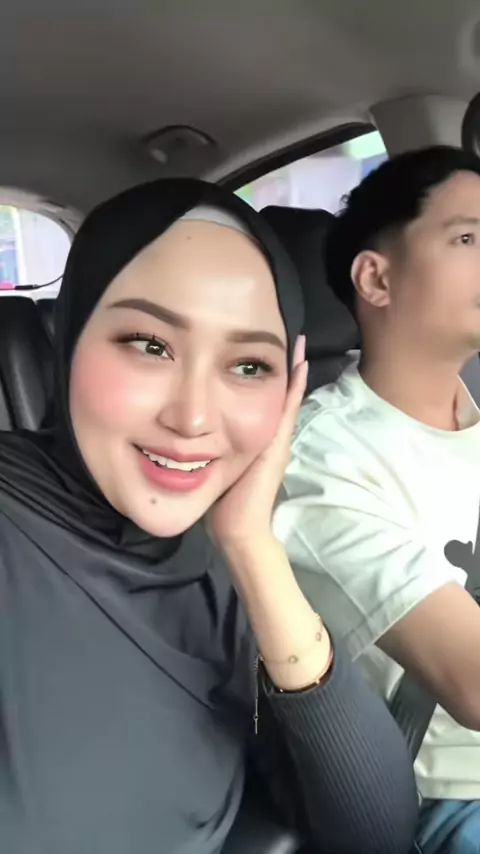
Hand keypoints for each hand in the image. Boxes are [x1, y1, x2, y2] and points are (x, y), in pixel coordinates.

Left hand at [207, 336, 307, 554]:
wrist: (238, 529)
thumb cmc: (223, 504)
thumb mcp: (217, 467)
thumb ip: (210, 451)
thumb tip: (186, 438)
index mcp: (257, 441)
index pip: (262, 402)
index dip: (266, 379)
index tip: (267, 351)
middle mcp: (271, 436)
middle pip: (278, 395)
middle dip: (284, 367)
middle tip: (291, 336)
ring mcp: (277, 439)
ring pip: (286, 397)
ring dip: (293, 369)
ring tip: (299, 341)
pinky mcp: (278, 444)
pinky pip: (288, 407)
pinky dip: (295, 385)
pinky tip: (300, 362)